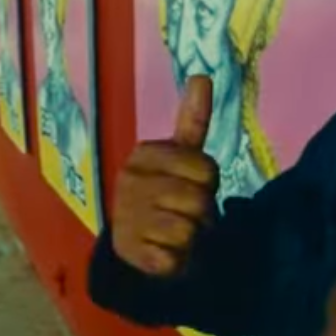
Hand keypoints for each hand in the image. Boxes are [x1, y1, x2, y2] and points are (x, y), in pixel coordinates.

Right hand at [112, 75, 219, 277]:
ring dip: (192, 239)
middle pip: (200, 200)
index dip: (208, 183)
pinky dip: (177, 260)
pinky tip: (163, 253)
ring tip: (175, 235)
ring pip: (189, 230)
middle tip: (184, 215)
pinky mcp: (130, 251)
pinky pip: (175, 257)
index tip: (190, 186)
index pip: (206, 169)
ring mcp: (127, 216)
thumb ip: (192, 121)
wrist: (133, 245)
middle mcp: (130, 181)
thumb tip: (202, 75)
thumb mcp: (179, 157)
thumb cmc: (165, 195)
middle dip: (202, 213)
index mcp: (144, 155)